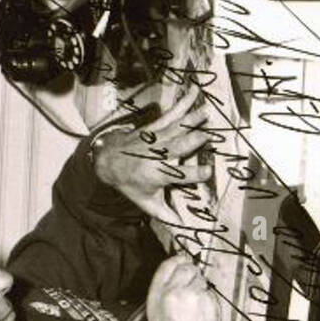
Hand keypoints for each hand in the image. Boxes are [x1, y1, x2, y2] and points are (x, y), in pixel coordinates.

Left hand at [90, 84, 210, 220]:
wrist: (108, 161)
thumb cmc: (130, 183)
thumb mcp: (146, 202)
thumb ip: (165, 214)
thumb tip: (182, 228)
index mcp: (158, 174)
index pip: (179, 175)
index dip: (194, 174)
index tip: (208, 172)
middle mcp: (158, 154)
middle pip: (180, 146)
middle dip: (195, 140)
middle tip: (211, 136)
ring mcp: (157, 138)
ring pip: (177, 128)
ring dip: (192, 120)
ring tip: (207, 113)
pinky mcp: (155, 127)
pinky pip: (171, 114)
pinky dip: (183, 102)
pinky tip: (193, 91)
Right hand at [146, 253, 225, 320]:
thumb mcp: (156, 319)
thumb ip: (162, 297)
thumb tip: (173, 283)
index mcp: (156, 297)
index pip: (166, 267)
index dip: (176, 262)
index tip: (181, 260)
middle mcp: (173, 293)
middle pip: (186, 267)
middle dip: (191, 274)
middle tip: (193, 286)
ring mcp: (193, 295)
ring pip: (201, 279)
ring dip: (201, 288)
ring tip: (197, 307)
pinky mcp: (209, 301)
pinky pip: (211, 293)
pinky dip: (210, 300)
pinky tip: (204, 314)